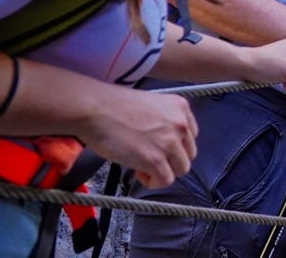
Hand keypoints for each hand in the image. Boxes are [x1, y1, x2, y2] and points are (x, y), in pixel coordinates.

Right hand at [79, 87, 197, 189]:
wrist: (95, 109)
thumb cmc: (112, 105)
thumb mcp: (149, 104)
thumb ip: (163, 121)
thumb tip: (162, 141)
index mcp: (180, 107)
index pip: (190, 135)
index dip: (175, 146)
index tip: (162, 149)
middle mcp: (180, 123)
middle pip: (188, 154)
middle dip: (171, 160)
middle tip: (150, 160)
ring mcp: (170, 142)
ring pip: (181, 169)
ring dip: (163, 172)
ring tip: (143, 167)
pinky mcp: (155, 159)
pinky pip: (165, 180)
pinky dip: (153, 181)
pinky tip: (139, 173)